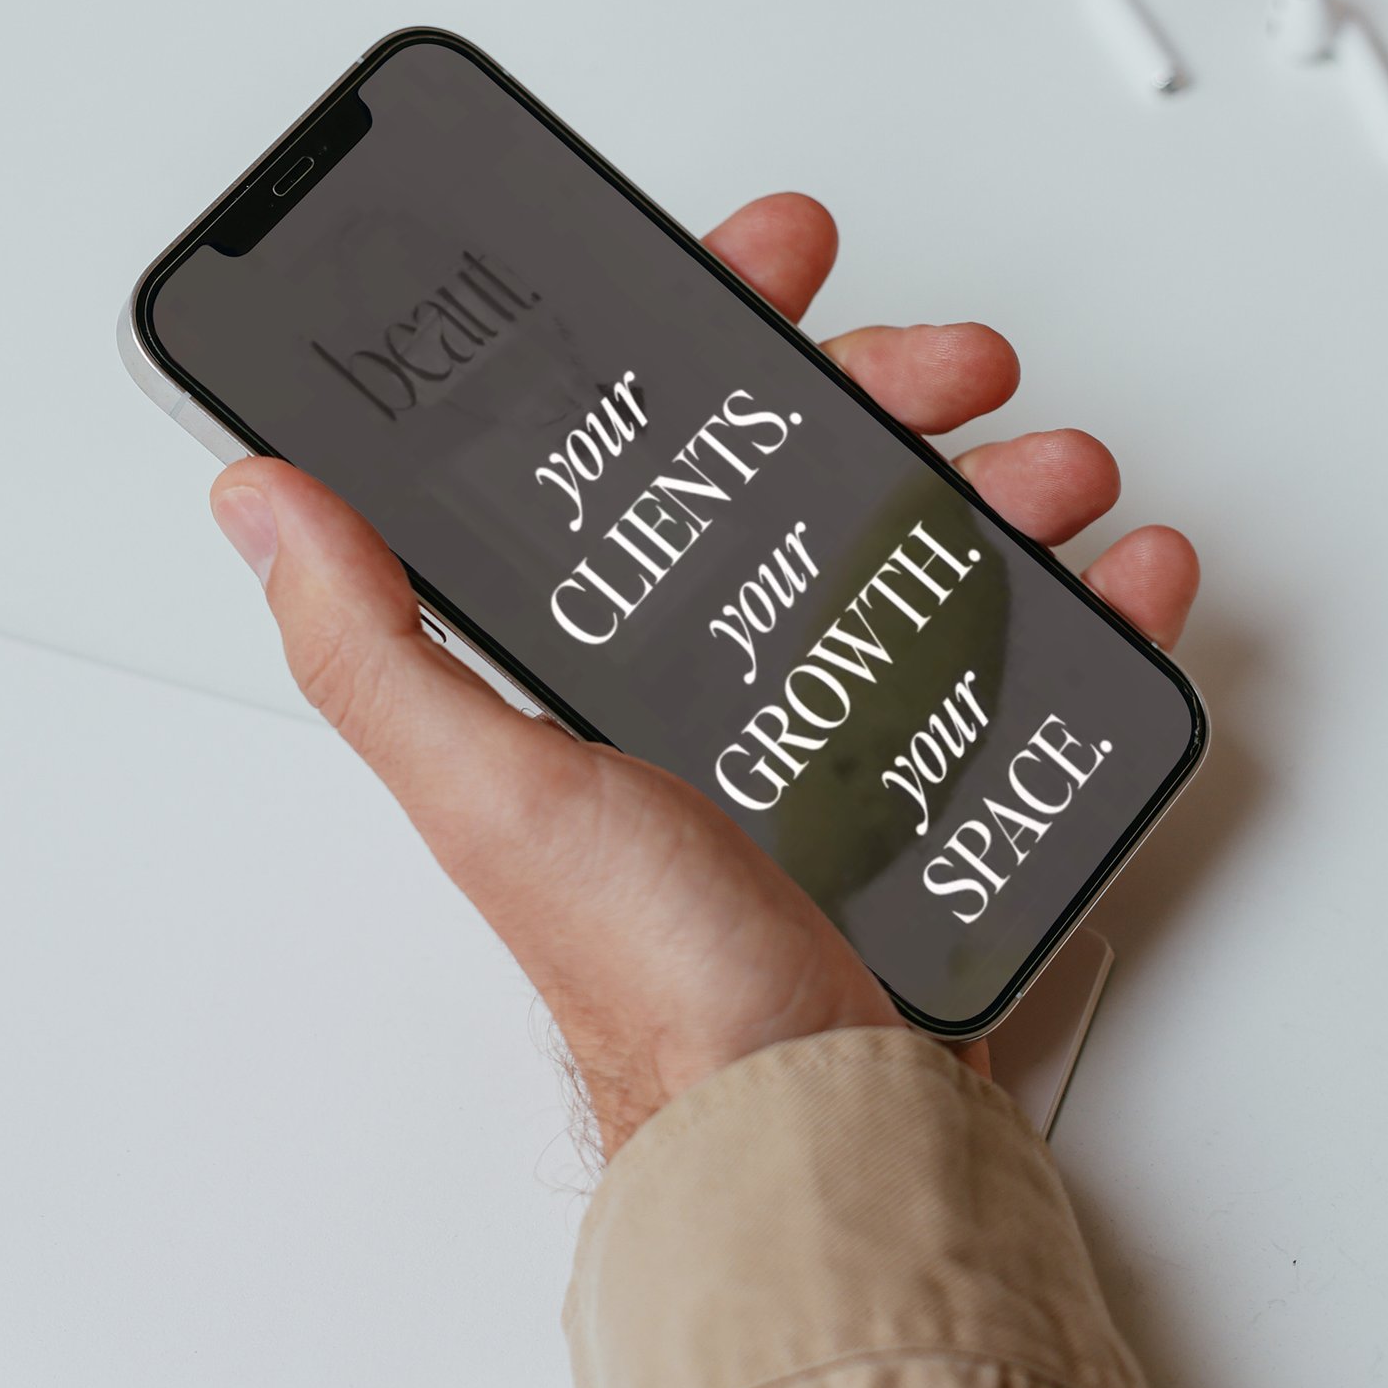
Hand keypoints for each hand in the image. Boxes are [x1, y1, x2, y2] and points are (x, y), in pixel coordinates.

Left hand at [207, 192, 1198, 1159]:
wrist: (817, 1124)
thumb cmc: (654, 980)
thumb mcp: (490, 790)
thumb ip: (373, 645)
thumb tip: (263, 497)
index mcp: (609, 668)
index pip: (654, 454)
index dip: (714, 336)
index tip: (775, 263)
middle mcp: (724, 690)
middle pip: (816, 480)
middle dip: (890, 391)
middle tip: (948, 365)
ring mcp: (850, 740)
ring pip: (940, 556)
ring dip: (1010, 485)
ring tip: (1054, 474)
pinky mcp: (954, 800)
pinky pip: (1042, 675)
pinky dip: (1099, 610)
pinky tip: (1124, 576)